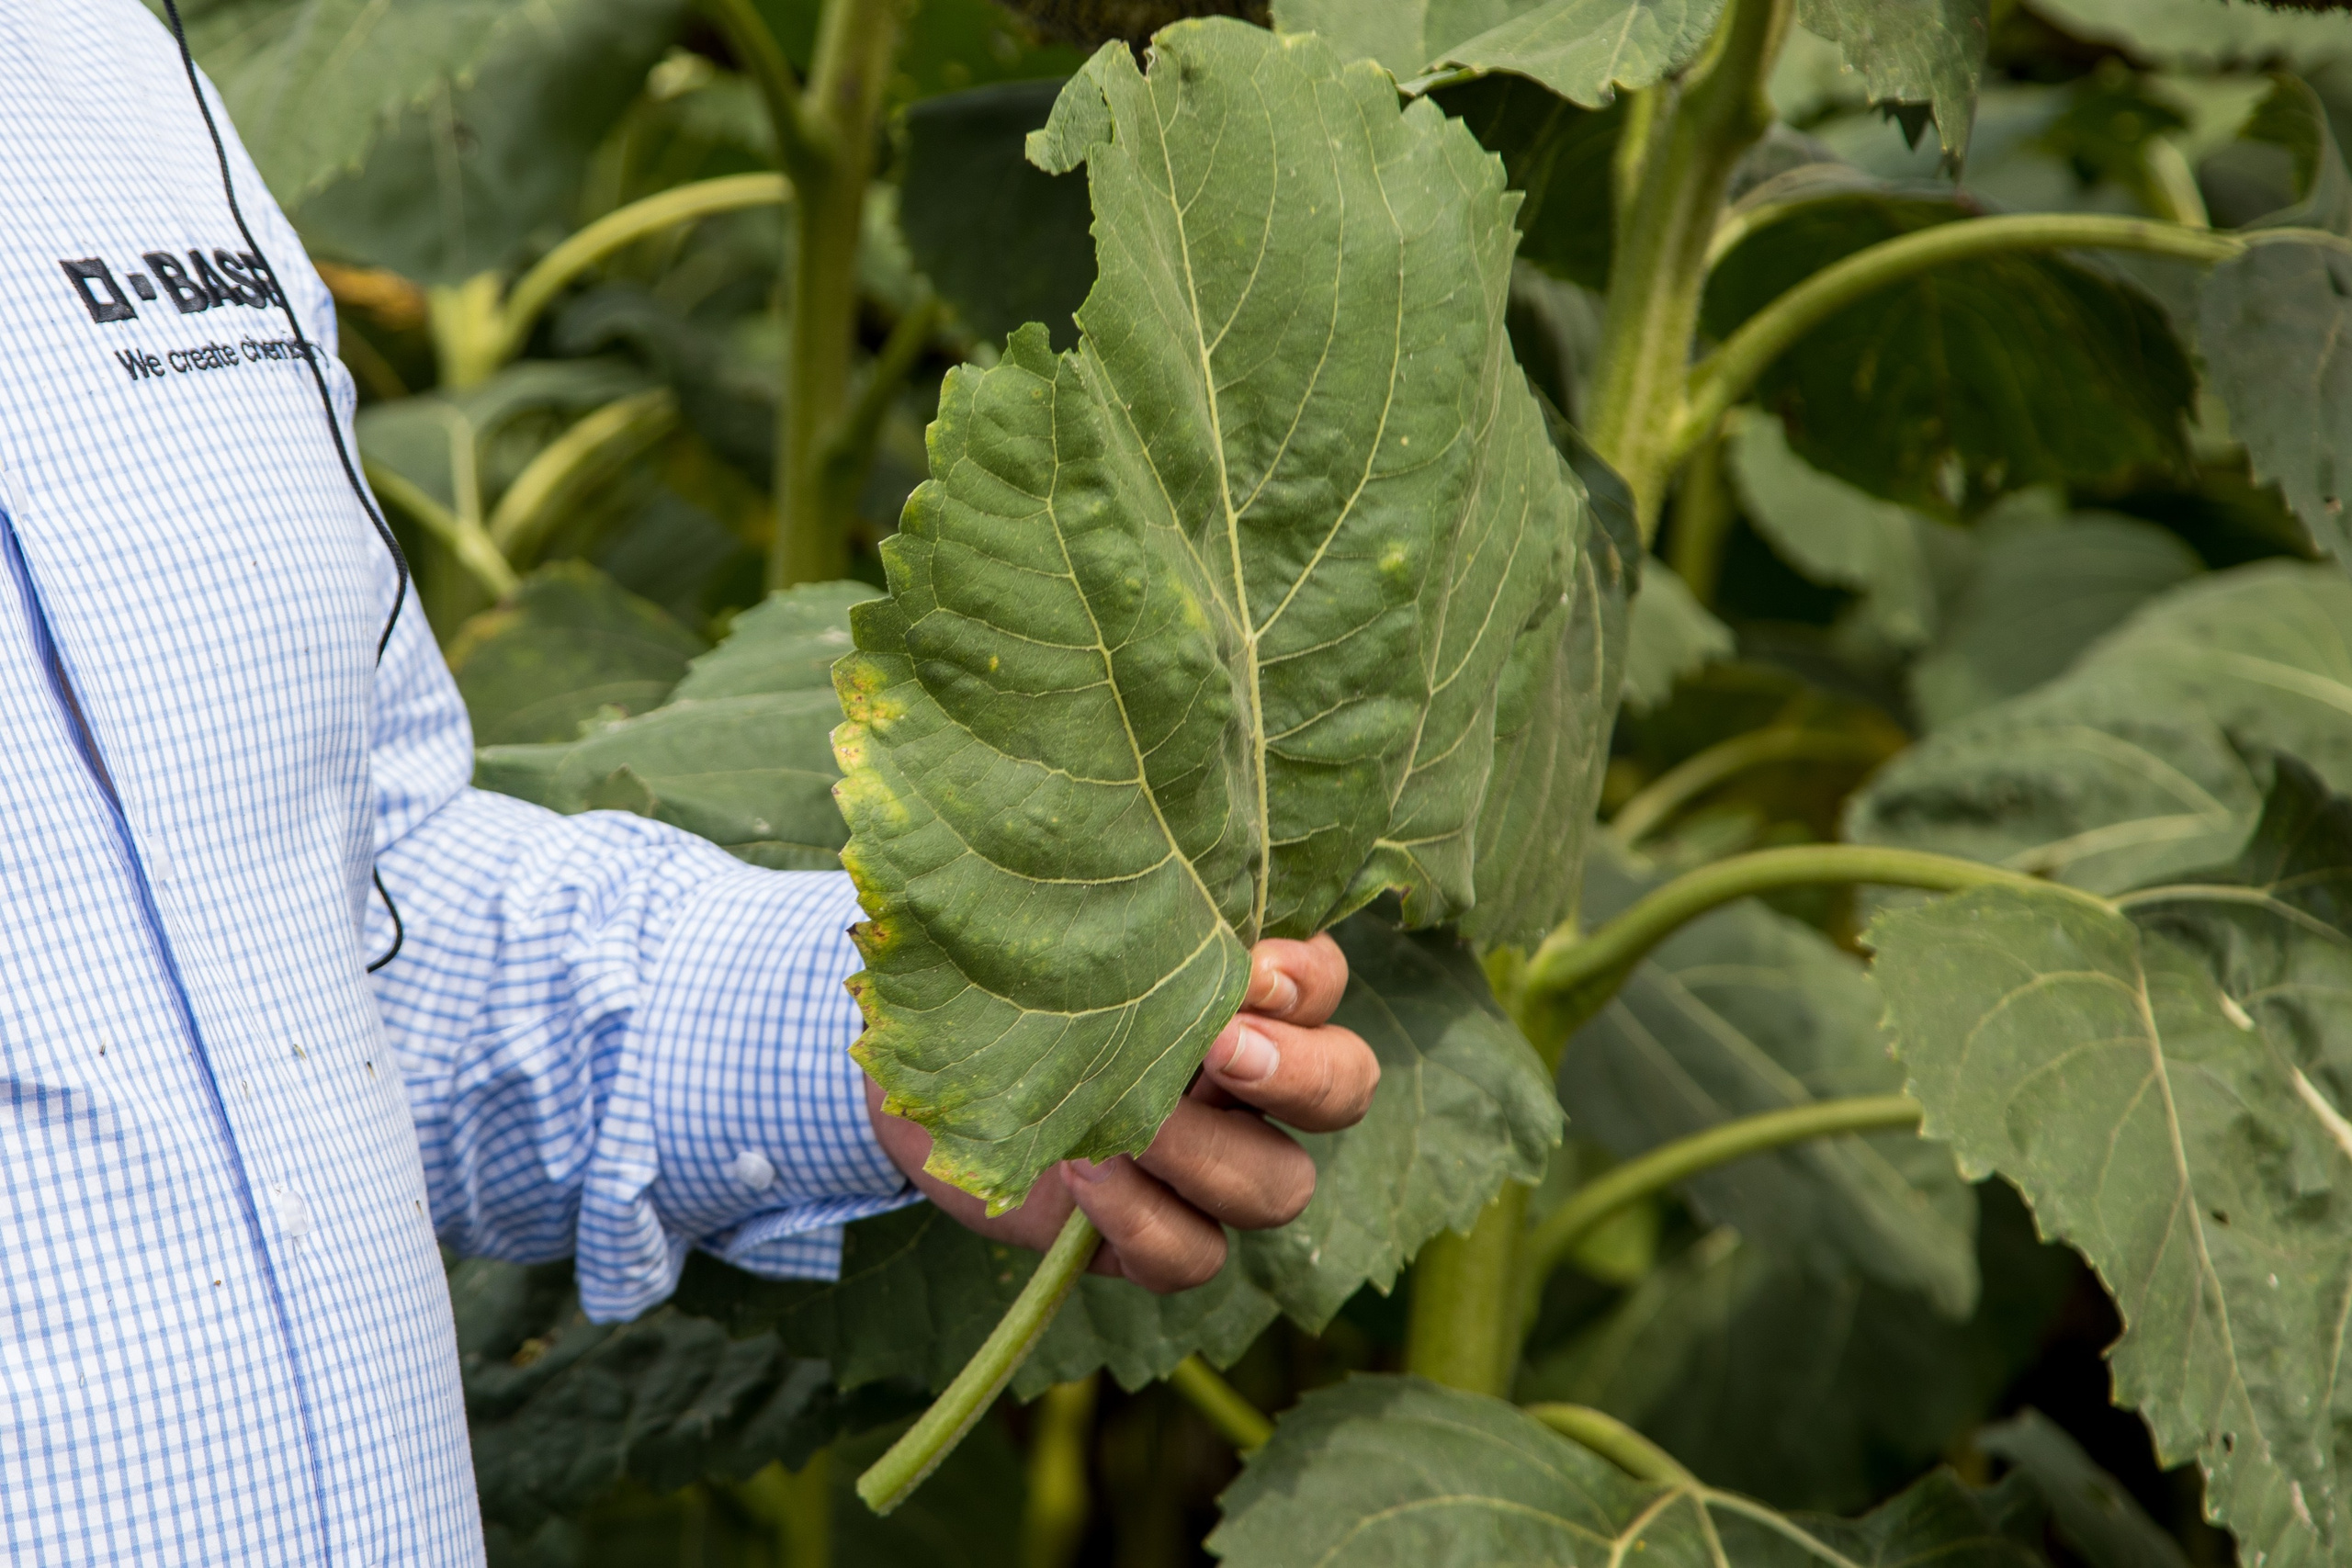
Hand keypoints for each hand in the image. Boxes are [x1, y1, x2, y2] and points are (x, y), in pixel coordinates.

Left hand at [863, 934, 1379, 1292]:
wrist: (905, 1066)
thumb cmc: (981, 965)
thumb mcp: (1029, 912)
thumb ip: (1089, 883)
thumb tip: (1095, 829)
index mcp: (1237, 989)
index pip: (1324, 981)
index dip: (1306, 980)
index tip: (1246, 966)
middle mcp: (1246, 1077)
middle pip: (1346, 1089)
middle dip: (1299, 1075)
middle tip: (1217, 1050)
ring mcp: (1207, 1165)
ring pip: (1280, 1186)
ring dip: (1209, 1157)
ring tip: (1125, 1126)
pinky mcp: (1153, 1236)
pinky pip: (1195, 1257)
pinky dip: (1147, 1224)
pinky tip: (1082, 1178)